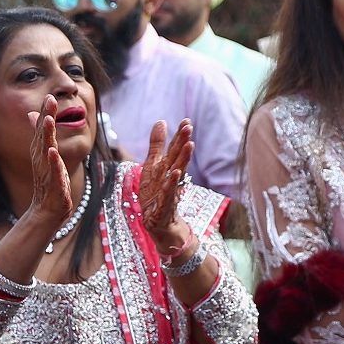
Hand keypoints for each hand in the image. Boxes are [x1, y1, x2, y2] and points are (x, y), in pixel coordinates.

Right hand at [22, 96, 71, 232]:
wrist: (47, 211)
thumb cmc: (49, 182)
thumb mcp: (45, 156)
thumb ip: (40, 136)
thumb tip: (33, 115)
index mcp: (41, 153)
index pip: (42, 130)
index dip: (45, 113)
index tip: (49, 95)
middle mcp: (41, 159)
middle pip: (42, 135)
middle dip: (46, 117)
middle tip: (49, 99)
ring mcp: (47, 171)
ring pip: (46, 150)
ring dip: (47, 135)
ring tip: (48, 119)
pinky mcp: (54, 184)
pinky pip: (53, 171)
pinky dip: (52, 161)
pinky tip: (52, 151)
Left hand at [138, 119, 195, 258]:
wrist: (159, 222)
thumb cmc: (157, 193)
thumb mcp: (153, 166)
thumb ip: (157, 144)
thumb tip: (161, 121)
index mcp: (168, 167)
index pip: (176, 148)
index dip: (180, 135)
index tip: (186, 121)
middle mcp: (172, 177)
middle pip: (178, 157)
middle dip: (183, 142)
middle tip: (189, 127)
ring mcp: (170, 190)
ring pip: (178, 171)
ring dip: (184, 158)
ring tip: (189, 144)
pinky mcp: (165, 204)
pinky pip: (169, 191)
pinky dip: (172, 182)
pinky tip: (176, 172)